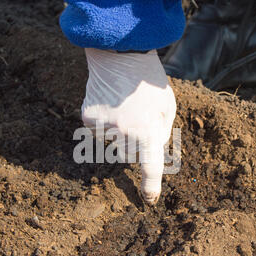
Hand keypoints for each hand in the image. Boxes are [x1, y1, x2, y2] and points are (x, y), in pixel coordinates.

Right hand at [81, 48, 176, 204]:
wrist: (119, 54)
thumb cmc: (149, 82)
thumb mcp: (168, 108)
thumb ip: (161, 135)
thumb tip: (148, 153)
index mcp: (147, 131)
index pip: (149, 168)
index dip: (150, 186)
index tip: (149, 201)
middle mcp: (123, 134)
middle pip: (129, 154)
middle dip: (136, 142)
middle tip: (138, 117)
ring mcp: (102, 127)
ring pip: (113, 143)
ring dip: (119, 132)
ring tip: (124, 106)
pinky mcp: (87, 120)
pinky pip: (99, 132)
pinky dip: (105, 123)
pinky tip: (110, 105)